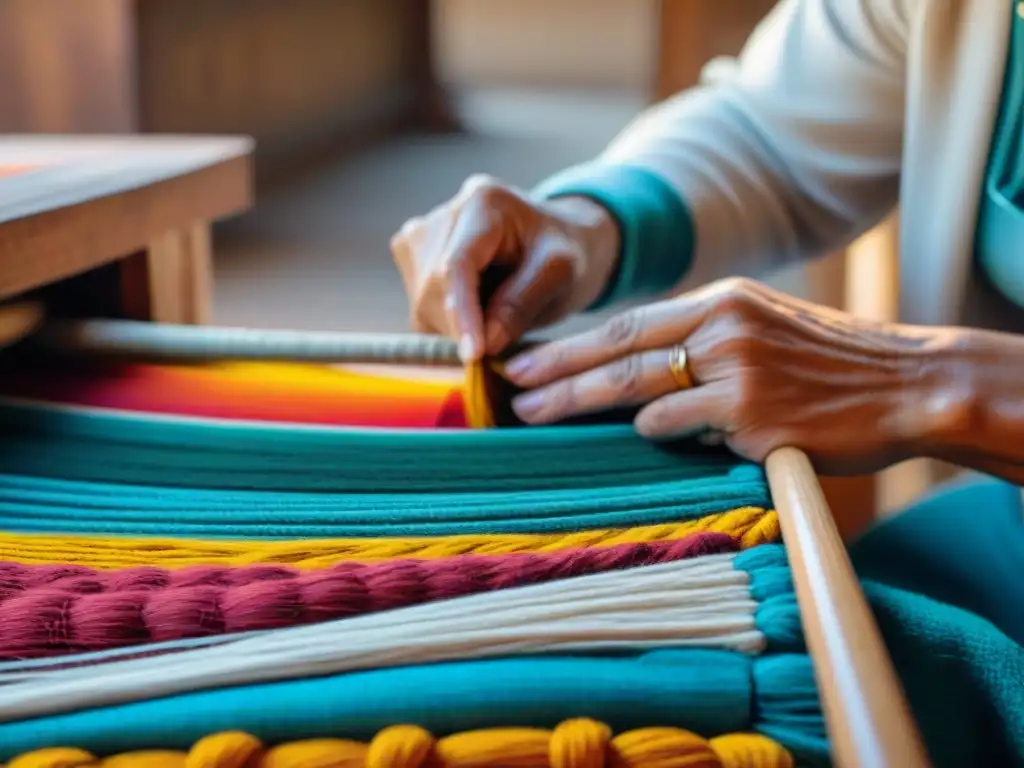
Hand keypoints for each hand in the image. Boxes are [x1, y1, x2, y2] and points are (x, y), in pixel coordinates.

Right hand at [390, 175, 619, 361]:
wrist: (552, 242)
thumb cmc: (562, 253)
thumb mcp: (561, 273)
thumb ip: (523, 304)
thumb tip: (486, 343)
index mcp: (482, 203)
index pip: (457, 265)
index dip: (461, 313)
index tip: (474, 354)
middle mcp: (441, 215)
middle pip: (433, 289)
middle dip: (462, 327)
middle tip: (501, 345)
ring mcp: (420, 237)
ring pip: (422, 305)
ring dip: (456, 329)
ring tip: (496, 321)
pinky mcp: (412, 260)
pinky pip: (421, 311)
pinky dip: (449, 326)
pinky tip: (478, 316)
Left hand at [503, 277, 958, 473]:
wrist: (908, 383)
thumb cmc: (832, 365)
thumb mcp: (764, 328)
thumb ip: (703, 342)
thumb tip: (638, 371)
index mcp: (720, 301)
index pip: (628, 323)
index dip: (571, 344)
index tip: (527, 360)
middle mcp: (721, 326)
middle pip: (617, 351)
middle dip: (555, 373)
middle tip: (508, 390)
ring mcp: (735, 367)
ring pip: (637, 387)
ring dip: (581, 405)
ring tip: (535, 419)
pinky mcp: (750, 410)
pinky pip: (677, 425)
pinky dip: (656, 433)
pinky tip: (646, 437)